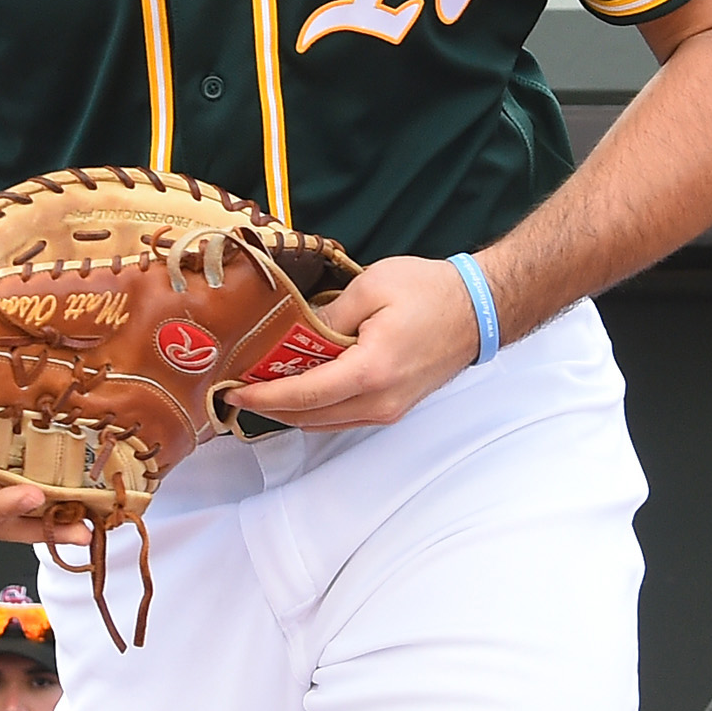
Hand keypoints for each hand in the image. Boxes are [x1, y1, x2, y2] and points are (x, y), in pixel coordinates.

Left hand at [225, 255, 478, 429]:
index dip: (262, 396)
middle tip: (238, 388)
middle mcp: (379, 401)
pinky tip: (300, 388)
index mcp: (371, 371)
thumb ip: (329, 315)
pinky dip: (316, 409)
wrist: (478, 309)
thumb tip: (295, 334)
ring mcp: (389, 410)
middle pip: (309, 418)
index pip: (303, 395)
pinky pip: (344, 418)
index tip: (233, 391)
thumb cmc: (430, 292)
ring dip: (291, 411)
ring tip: (262, 387)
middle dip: (269, 407)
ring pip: (325, 423)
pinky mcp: (394, 408)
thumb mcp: (372, 287)